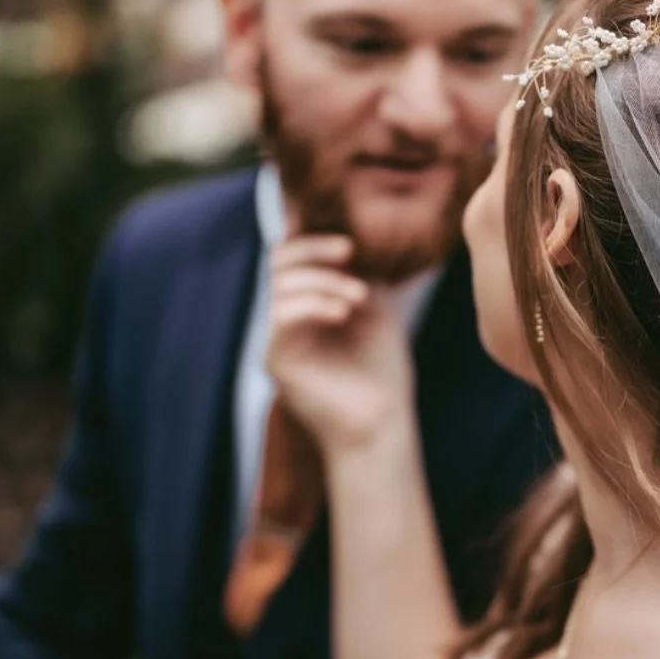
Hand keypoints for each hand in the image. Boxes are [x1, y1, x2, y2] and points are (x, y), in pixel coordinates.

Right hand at [266, 235, 413, 453]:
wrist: (382, 422)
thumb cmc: (383, 370)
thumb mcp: (374, 308)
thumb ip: (356, 274)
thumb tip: (346, 235)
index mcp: (306, 306)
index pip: (292, 259)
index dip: (313, 241)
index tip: (351, 244)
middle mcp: (285, 321)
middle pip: (277, 264)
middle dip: (313, 251)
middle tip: (349, 253)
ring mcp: (278, 340)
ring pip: (279, 287)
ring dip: (324, 282)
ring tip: (358, 298)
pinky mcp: (276, 360)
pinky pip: (281, 316)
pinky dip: (314, 305)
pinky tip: (344, 313)